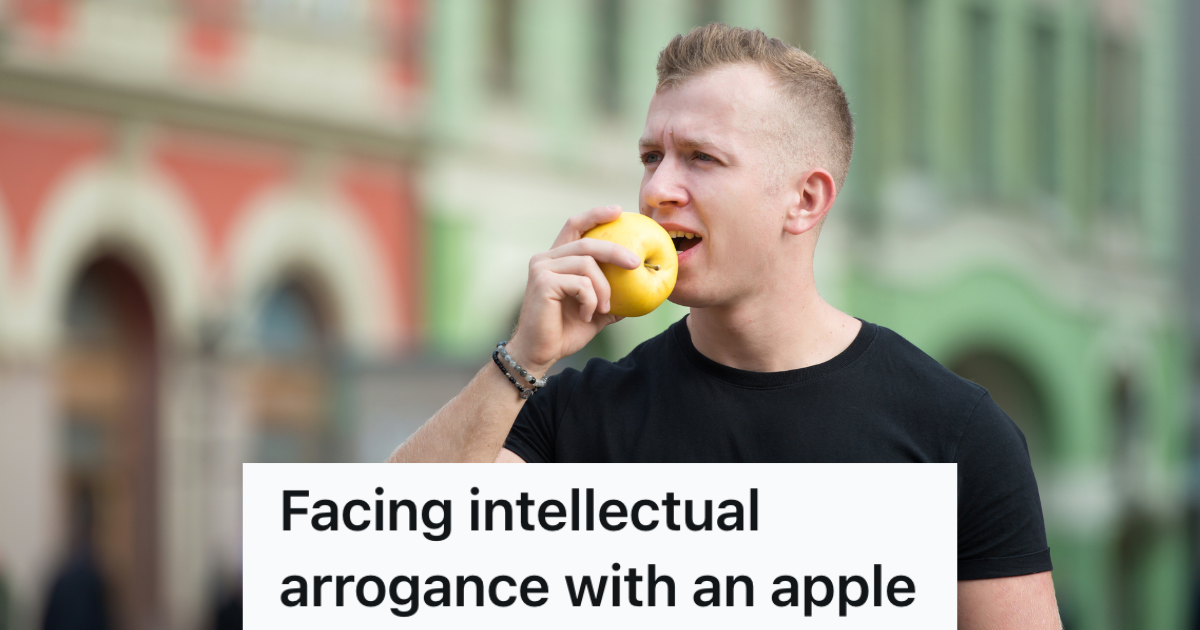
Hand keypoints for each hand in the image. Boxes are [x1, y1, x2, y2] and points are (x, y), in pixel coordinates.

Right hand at [506, 205, 639, 372]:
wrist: (539, 353)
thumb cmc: (564, 332)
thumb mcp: (595, 311)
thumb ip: (611, 297)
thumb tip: (641, 291)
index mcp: (556, 260)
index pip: (574, 226)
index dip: (595, 215)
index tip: (618, 210)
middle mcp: (545, 259)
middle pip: (587, 242)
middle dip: (615, 250)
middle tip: (636, 264)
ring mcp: (542, 268)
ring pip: (587, 265)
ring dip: (604, 289)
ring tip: (604, 308)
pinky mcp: (543, 282)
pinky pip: (581, 283)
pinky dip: (591, 300)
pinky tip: (586, 314)